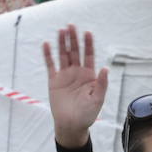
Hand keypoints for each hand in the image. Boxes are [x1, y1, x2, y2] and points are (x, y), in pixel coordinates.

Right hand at [42, 24, 107, 147]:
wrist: (71, 125)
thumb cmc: (87, 114)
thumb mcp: (97, 99)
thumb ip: (101, 84)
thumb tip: (105, 68)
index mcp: (89, 75)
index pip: (89, 56)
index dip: (88, 44)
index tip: (87, 32)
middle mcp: (77, 72)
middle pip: (75, 52)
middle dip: (74, 39)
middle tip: (71, 26)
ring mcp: (65, 75)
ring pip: (63, 55)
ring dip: (62, 43)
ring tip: (61, 31)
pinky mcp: (54, 81)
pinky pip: (50, 65)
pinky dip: (48, 55)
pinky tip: (46, 44)